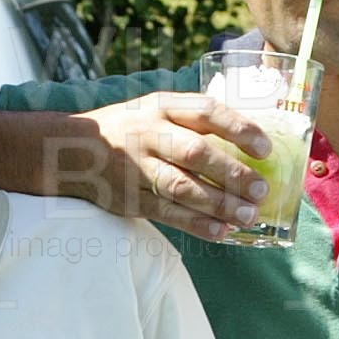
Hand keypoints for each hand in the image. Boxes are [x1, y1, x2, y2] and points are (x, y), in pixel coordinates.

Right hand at [68, 92, 272, 240]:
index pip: (206, 111)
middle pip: (196, 152)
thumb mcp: (157, 108)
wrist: (72, 149)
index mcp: (162, 106)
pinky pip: (167, 213)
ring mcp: (138, 167)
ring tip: (248, 216)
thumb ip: (194, 120)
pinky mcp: (131, 198)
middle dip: (232, 173)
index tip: (265, 147)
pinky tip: (221, 232)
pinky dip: (196, 224)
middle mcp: (150, 133)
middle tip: (261, 189)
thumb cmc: (130, 127)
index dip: (239, 129)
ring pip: (183, 187)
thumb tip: (251, 141)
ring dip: (219, 204)